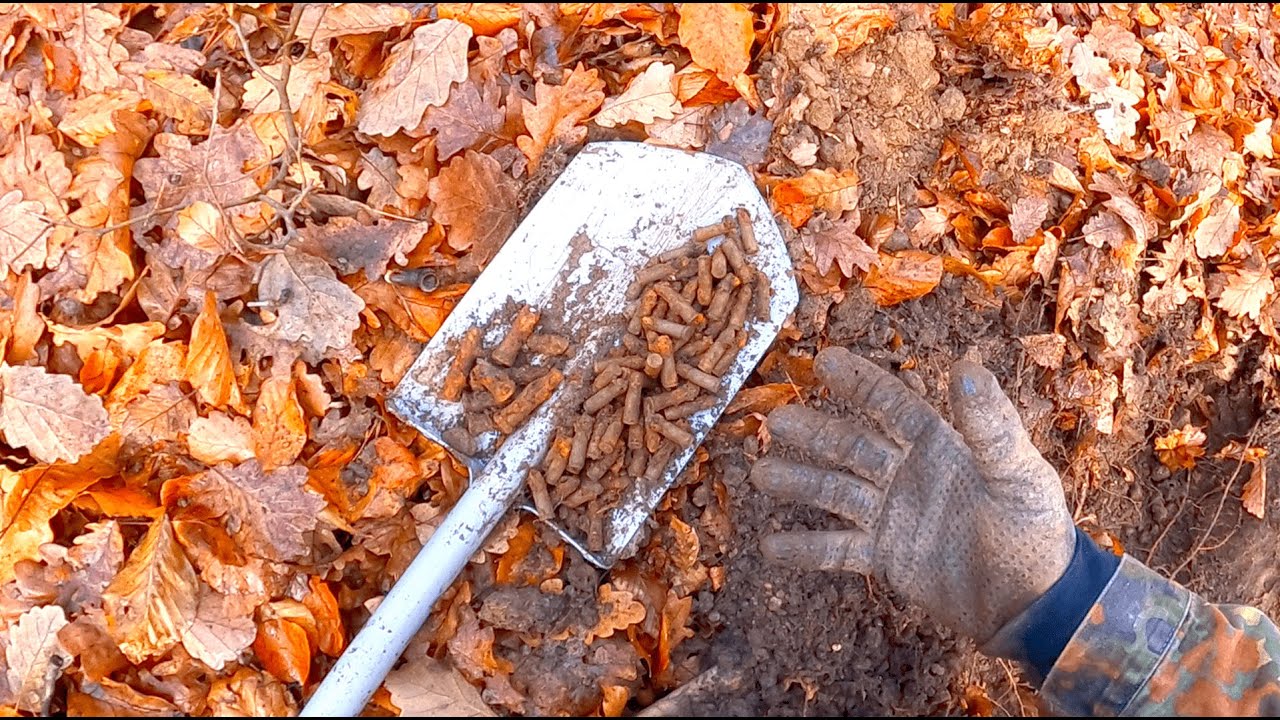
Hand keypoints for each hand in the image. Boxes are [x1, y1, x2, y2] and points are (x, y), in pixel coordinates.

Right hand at [750, 348, 1074, 645]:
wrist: (1034, 604)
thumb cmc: (1034, 532)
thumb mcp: (1018, 474)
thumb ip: (989, 425)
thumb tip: (967, 366)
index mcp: (940, 445)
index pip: (893, 405)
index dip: (860, 382)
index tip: (825, 360)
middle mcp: (908, 473)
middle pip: (851, 445)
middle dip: (813, 433)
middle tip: (775, 421)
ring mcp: (892, 515)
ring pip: (836, 492)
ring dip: (799, 482)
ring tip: (760, 476)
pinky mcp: (886, 556)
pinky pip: (838, 549)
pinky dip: (805, 548)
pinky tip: (771, 544)